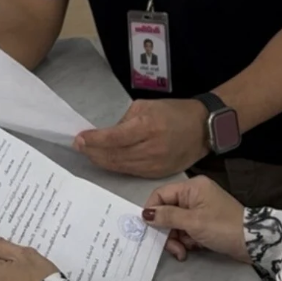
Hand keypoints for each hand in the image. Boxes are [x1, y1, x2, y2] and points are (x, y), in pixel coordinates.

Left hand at [74, 98, 207, 177]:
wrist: (203, 129)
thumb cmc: (174, 112)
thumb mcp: (147, 106)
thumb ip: (125, 120)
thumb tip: (107, 134)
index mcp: (148, 126)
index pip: (113, 137)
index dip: (93, 140)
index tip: (79, 139)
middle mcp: (150, 148)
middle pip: (113, 155)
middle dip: (92, 152)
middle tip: (79, 147)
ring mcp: (154, 164)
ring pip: (119, 167)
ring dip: (101, 161)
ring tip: (89, 154)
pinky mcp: (157, 174)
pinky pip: (130, 172)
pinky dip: (115, 167)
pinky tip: (106, 161)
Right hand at [142, 176, 248, 262]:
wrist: (252, 242)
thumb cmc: (222, 227)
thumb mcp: (192, 222)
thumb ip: (167, 216)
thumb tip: (145, 214)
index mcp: (192, 187)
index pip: (161, 195)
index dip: (153, 212)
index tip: (151, 231)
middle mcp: (194, 194)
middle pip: (167, 211)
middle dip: (167, 231)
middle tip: (173, 248)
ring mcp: (200, 208)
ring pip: (175, 223)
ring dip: (177, 239)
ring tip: (184, 252)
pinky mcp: (204, 222)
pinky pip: (186, 229)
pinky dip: (186, 240)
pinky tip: (191, 249)